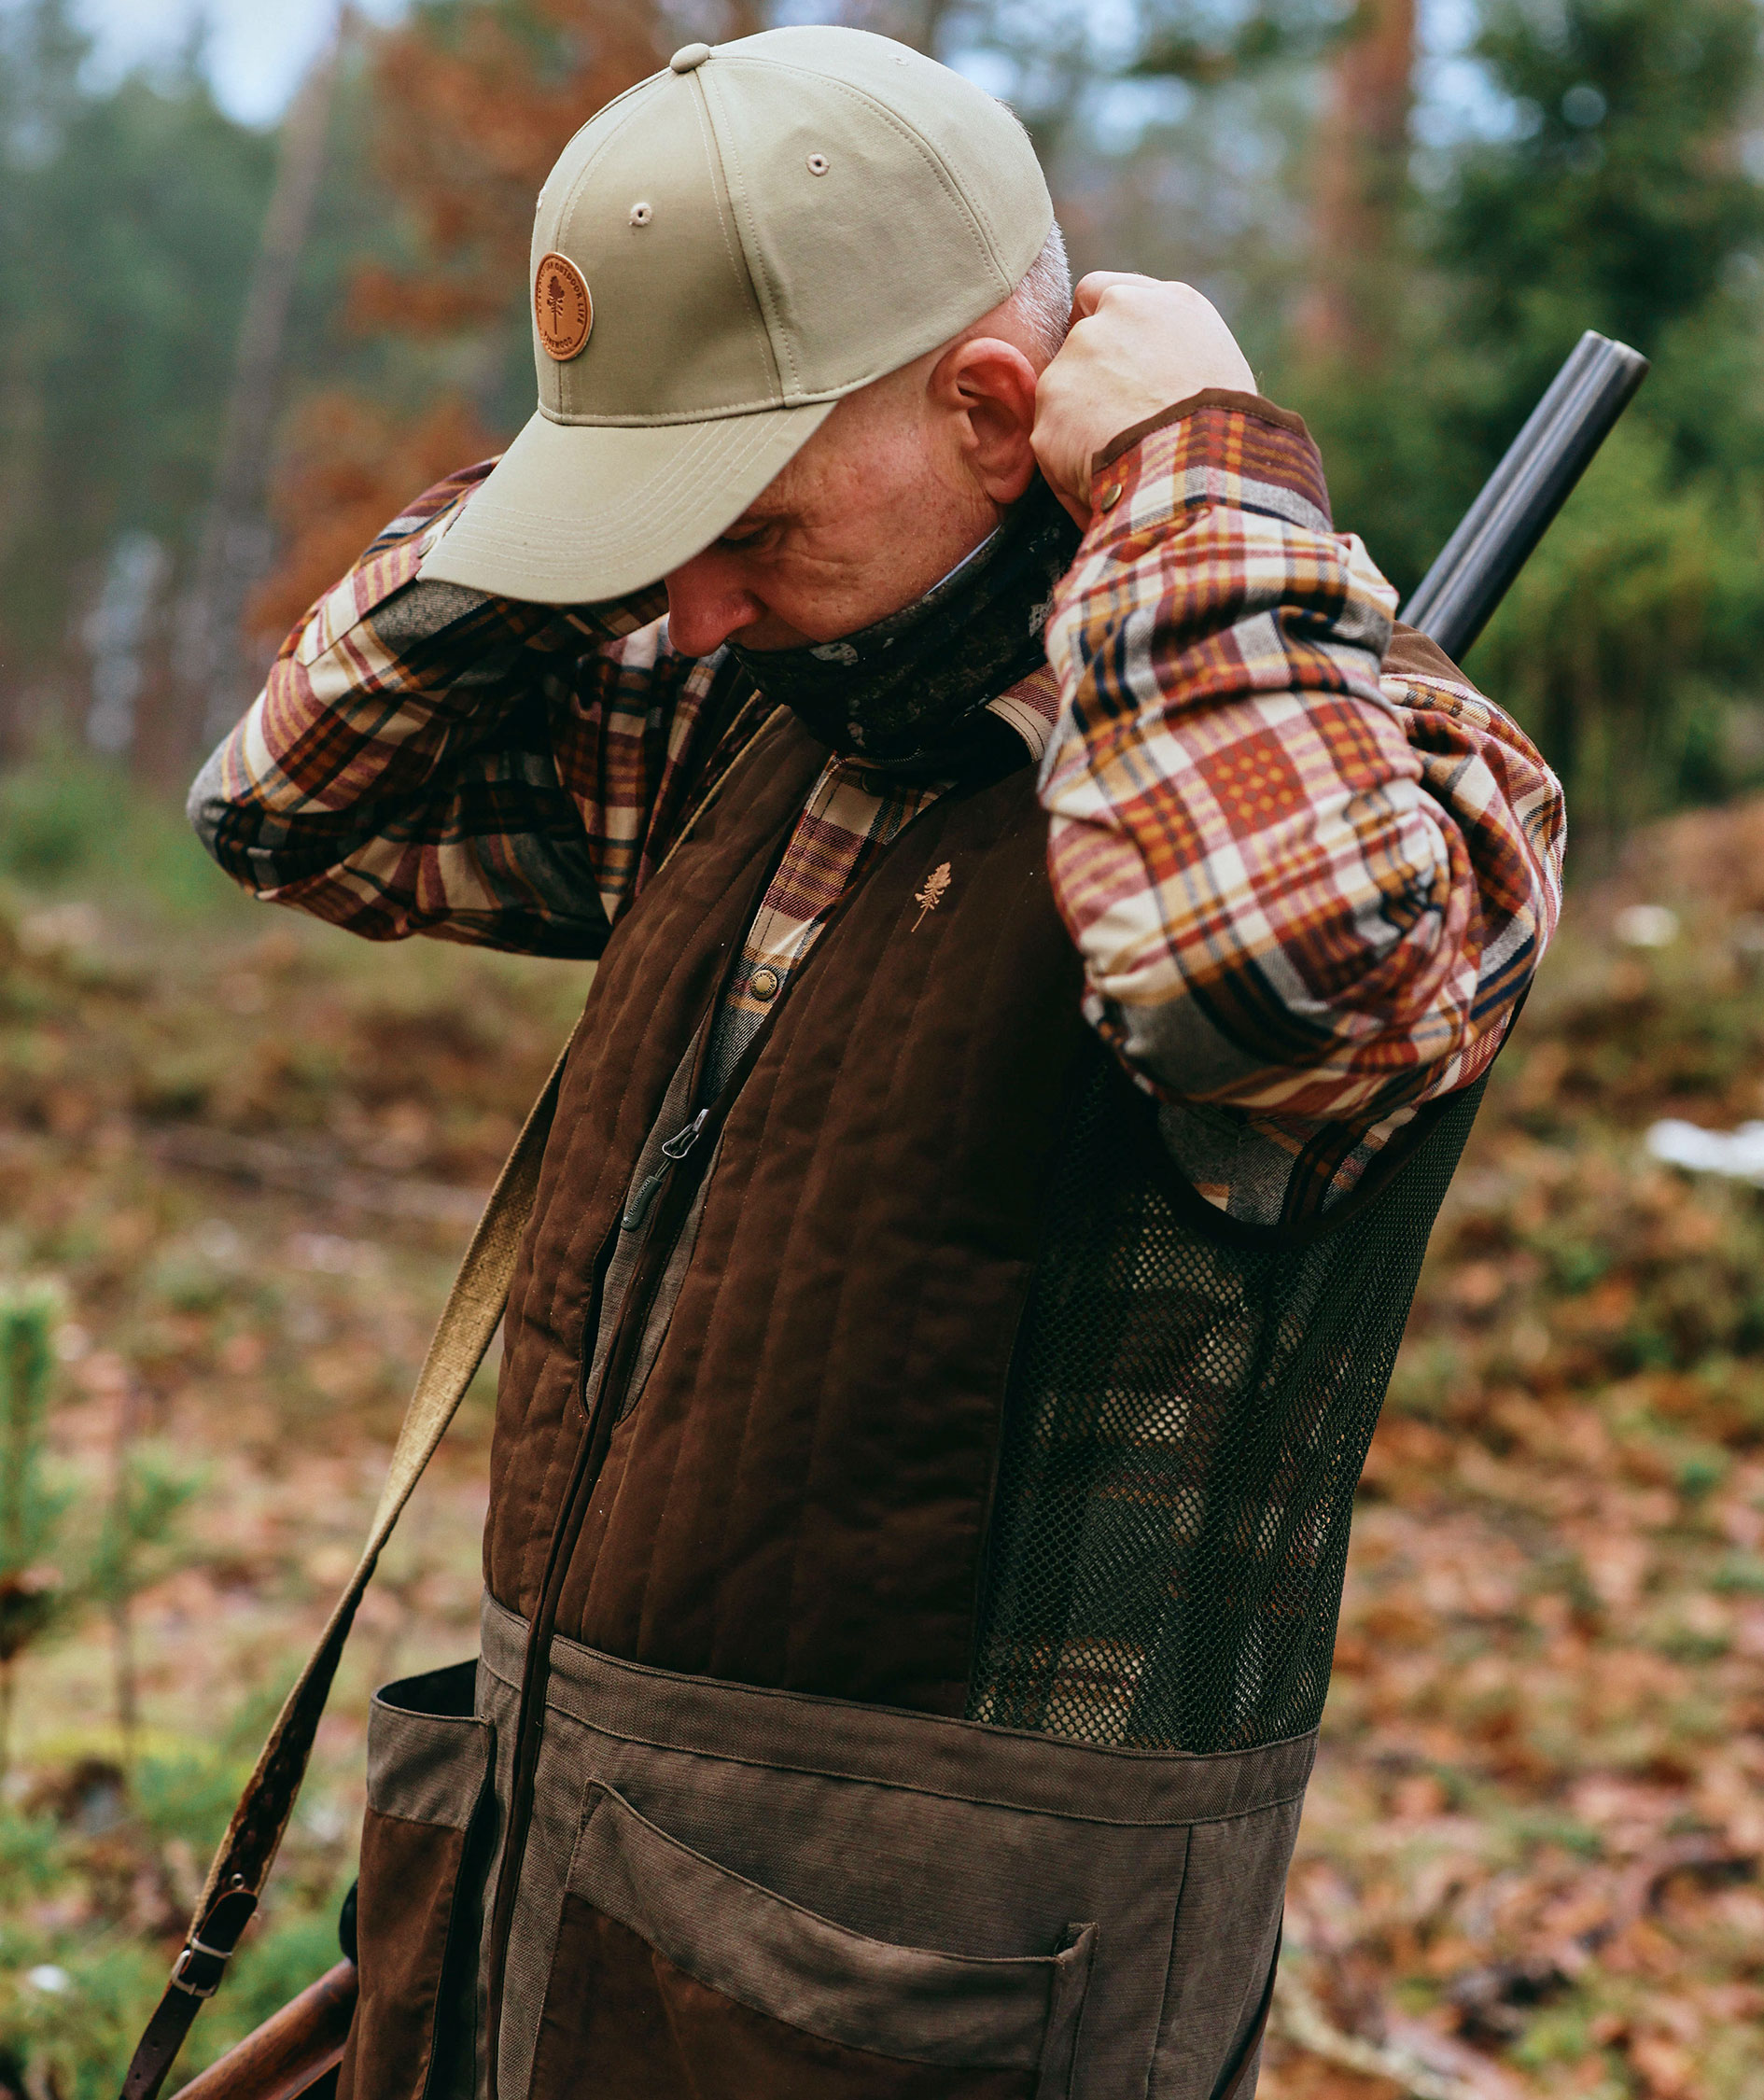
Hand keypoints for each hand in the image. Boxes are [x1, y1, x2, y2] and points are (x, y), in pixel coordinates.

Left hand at [1032, 273, 1255, 522]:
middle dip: (1091, 379)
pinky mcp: (1049, 406)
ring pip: (1062, 391)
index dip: (1096, 324)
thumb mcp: (1220, 369)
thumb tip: (1150, 376)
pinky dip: (1067, 462)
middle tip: (1118, 423)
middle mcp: (1114, 315)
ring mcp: (1075, 358)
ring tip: (1117, 461)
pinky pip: (1052, 440)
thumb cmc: (1227, 430)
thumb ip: (1173, 351)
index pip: (1102, 292)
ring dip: (1077, 421)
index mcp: (1165, 303)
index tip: (1104, 354)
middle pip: (1081, 343)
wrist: (1198, 467)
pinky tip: (1099, 483)